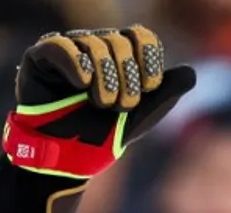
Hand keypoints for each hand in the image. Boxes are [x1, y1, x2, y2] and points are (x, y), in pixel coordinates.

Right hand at [0, 27, 195, 212]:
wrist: (70, 157)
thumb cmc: (106, 135)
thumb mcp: (145, 115)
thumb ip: (168, 92)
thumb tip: (190, 73)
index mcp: (119, 55)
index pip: (141, 37)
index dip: (150, 61)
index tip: (149, 88)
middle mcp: (93, 46)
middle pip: (120, 41)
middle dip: (128, 78)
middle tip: (122, 106)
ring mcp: (67, 49)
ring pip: (93, 44)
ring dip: (105, 79)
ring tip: (103, 104)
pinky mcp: (39, 58)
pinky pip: (61, 46)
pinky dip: (76, 65)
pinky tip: (83, 85)